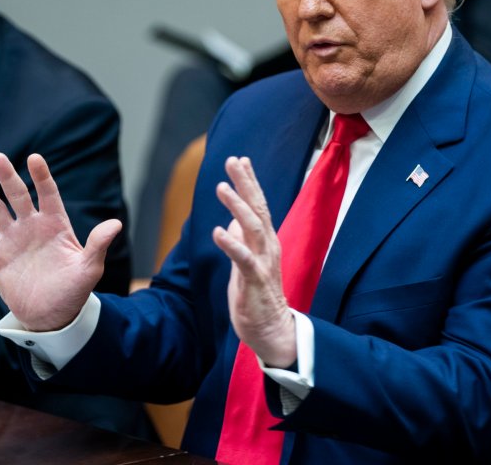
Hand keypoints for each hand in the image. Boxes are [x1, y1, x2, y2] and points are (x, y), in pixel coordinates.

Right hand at [0, 152, 120, 330]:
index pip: (48, 194)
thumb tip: (115, 224)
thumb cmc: (73, 290)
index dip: (41, 176)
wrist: (52, 315)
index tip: (34, 158)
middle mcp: (32, 227)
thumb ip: (97, 245)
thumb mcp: (89, 269)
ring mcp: (13, 241)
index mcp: (55, 225)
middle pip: (18, 196)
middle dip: (8, 177)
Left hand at [212, 156, 296, 367]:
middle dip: (246, 183)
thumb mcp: (246, 262)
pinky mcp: (255, 281)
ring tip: (222, 188)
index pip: (258, 205)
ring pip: (253, 228)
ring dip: (237, 207)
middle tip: (233, 161)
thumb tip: (232, 220)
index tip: (240, 159)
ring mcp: (263, 263)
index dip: (250, 182)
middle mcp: (268, 247)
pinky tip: (218, 231)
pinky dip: (231, 244)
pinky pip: (243, 260)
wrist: (272, 330)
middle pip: (258, 209)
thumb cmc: (257, 296)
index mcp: (265, 241)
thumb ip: (242, 239)